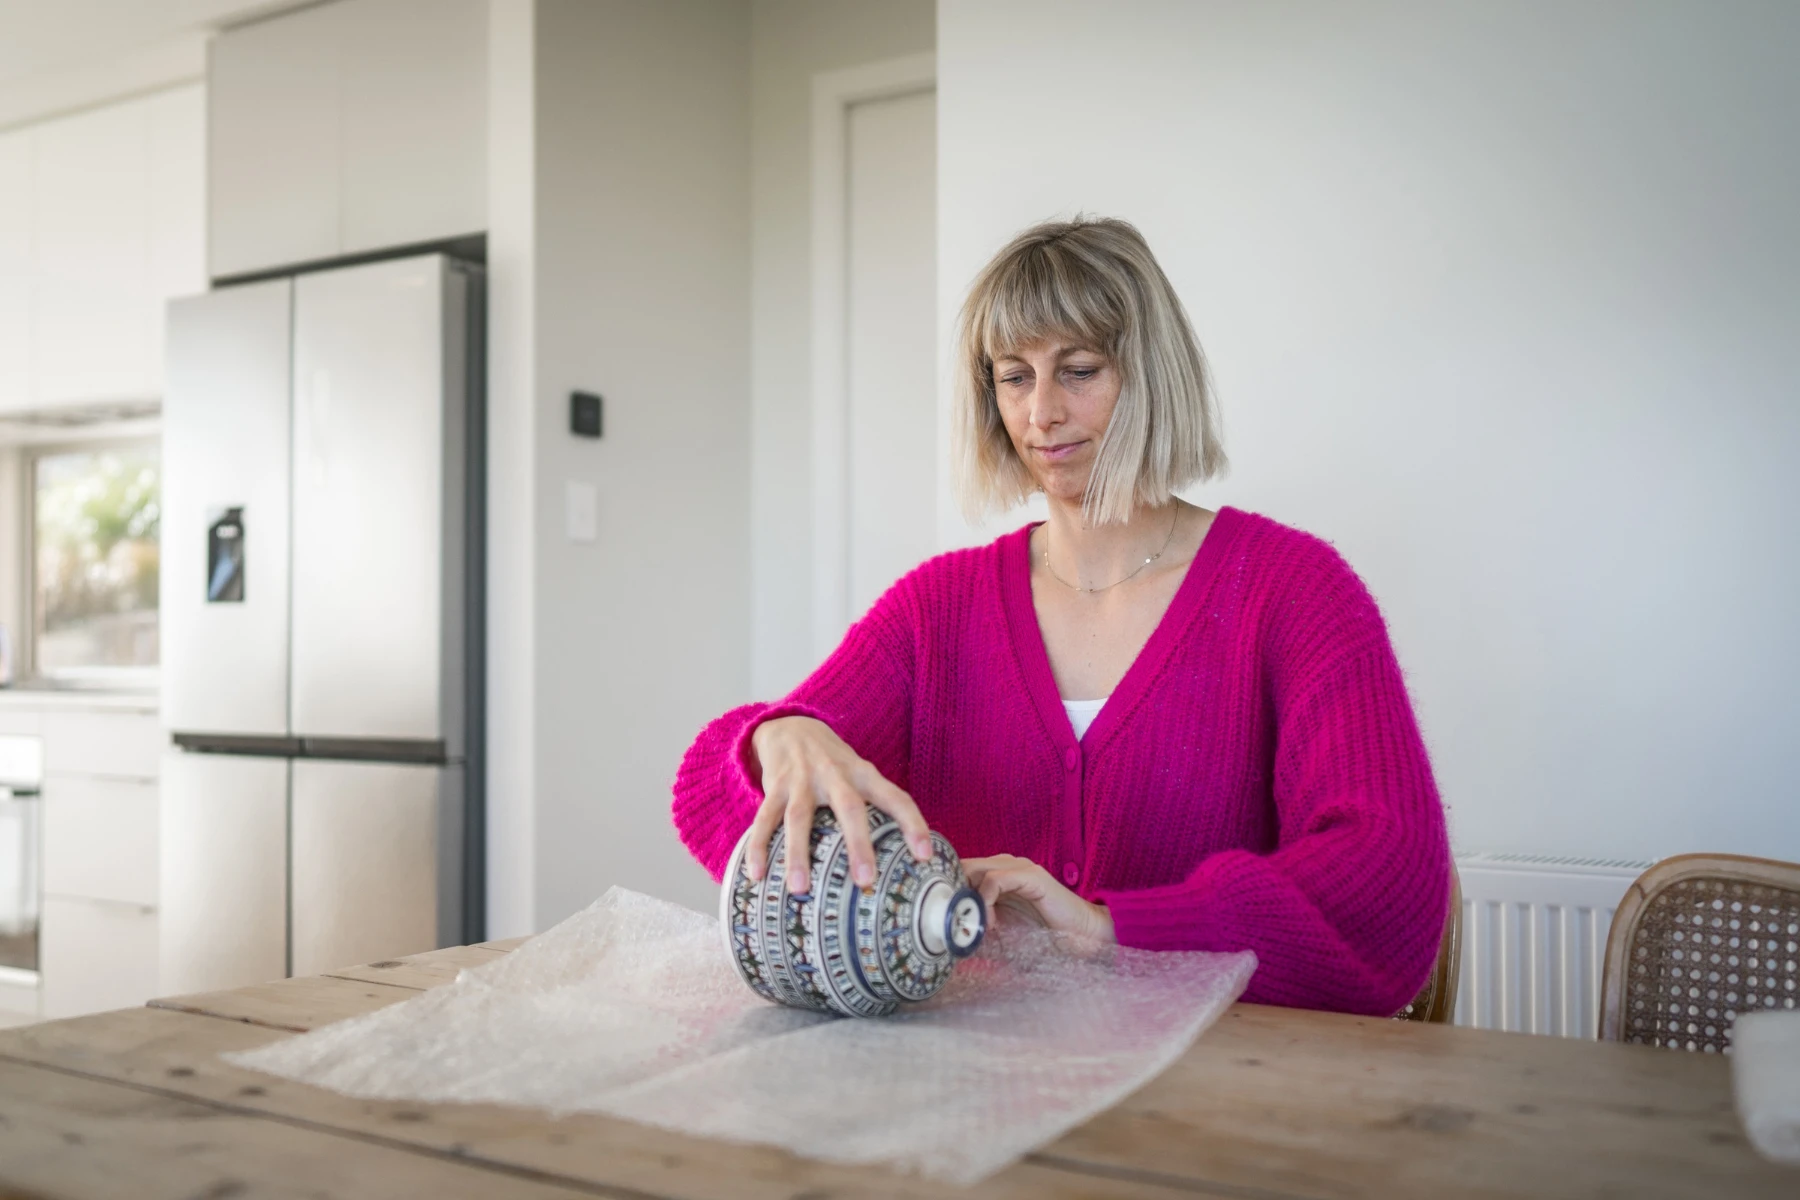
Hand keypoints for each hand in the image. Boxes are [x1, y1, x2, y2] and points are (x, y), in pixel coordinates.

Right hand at [746, 715, 932, 893]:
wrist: (791, 726)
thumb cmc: (834, 764)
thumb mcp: (860, 774)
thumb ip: (875, 806)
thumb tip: (899, 859)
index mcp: (863, 774)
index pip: (895, 797)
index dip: (912, 824)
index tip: (925, 856)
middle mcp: (835, 775)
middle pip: (849, 808)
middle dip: (858, 844)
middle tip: (864, 880)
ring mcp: (802, 780)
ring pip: (799, 818)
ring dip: (799, 854)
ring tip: (800, 889)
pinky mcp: (774, 786)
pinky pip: (764, 819)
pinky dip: (759, 847)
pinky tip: (756, 875)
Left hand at [962, 855, 1115, 941]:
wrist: (1083, 936)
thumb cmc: (1043, 936)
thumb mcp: (1002, 933)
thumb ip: (978, 928)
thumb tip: (949, 938)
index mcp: (996, 874)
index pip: (960, 872)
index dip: (947, 891)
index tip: (940, 918)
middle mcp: (1004, 865)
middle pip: (962, 867)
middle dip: (952, 894)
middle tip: (950, 921)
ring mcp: (1018, 868)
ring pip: (974, 870)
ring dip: (967, 899)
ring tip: (972, 925)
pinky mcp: (1030, 876)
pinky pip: (995, 878)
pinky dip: (985, 900)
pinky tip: (991, 923)